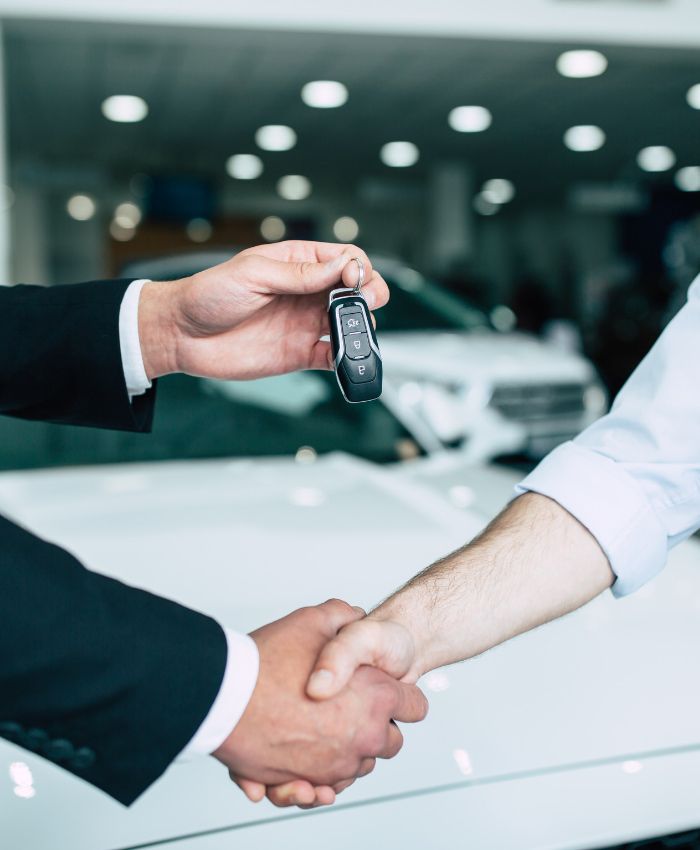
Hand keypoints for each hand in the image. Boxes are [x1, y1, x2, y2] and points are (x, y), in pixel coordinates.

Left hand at [138, 241, 388, 380]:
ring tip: (354, 331)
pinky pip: (333, 356)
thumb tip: (343, 266)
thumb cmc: (209, 295)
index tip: (353, 279)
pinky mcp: (300, 354)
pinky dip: (346, 358)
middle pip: (356, 290)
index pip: (345, 257)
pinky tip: (344, 356)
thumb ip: (301, 273)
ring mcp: (305, 324)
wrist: (182, 335)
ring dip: (361, 327)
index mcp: (297, 263)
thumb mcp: (254, 273)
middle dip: (370, 294)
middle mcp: (306, 293)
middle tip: (365, 304)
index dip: (358, 266)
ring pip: (350, 323)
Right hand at [213, 601, 427, 806]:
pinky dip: (323, 775)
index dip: (402, 694)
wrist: (226, 697)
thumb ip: (342, 615)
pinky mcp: (310, 781)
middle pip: (391, 741)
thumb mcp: (312, 620)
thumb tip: (355, 614)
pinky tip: (311, 754)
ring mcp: (339, 763)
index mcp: (376, 695)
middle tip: (351, 706)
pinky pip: (330, 786)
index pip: (415, 706)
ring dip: (348, 750)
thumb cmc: (268, 661)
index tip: (386, 689)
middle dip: (376, 725)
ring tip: (324, 726)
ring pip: (360, 766)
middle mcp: (364, 735)